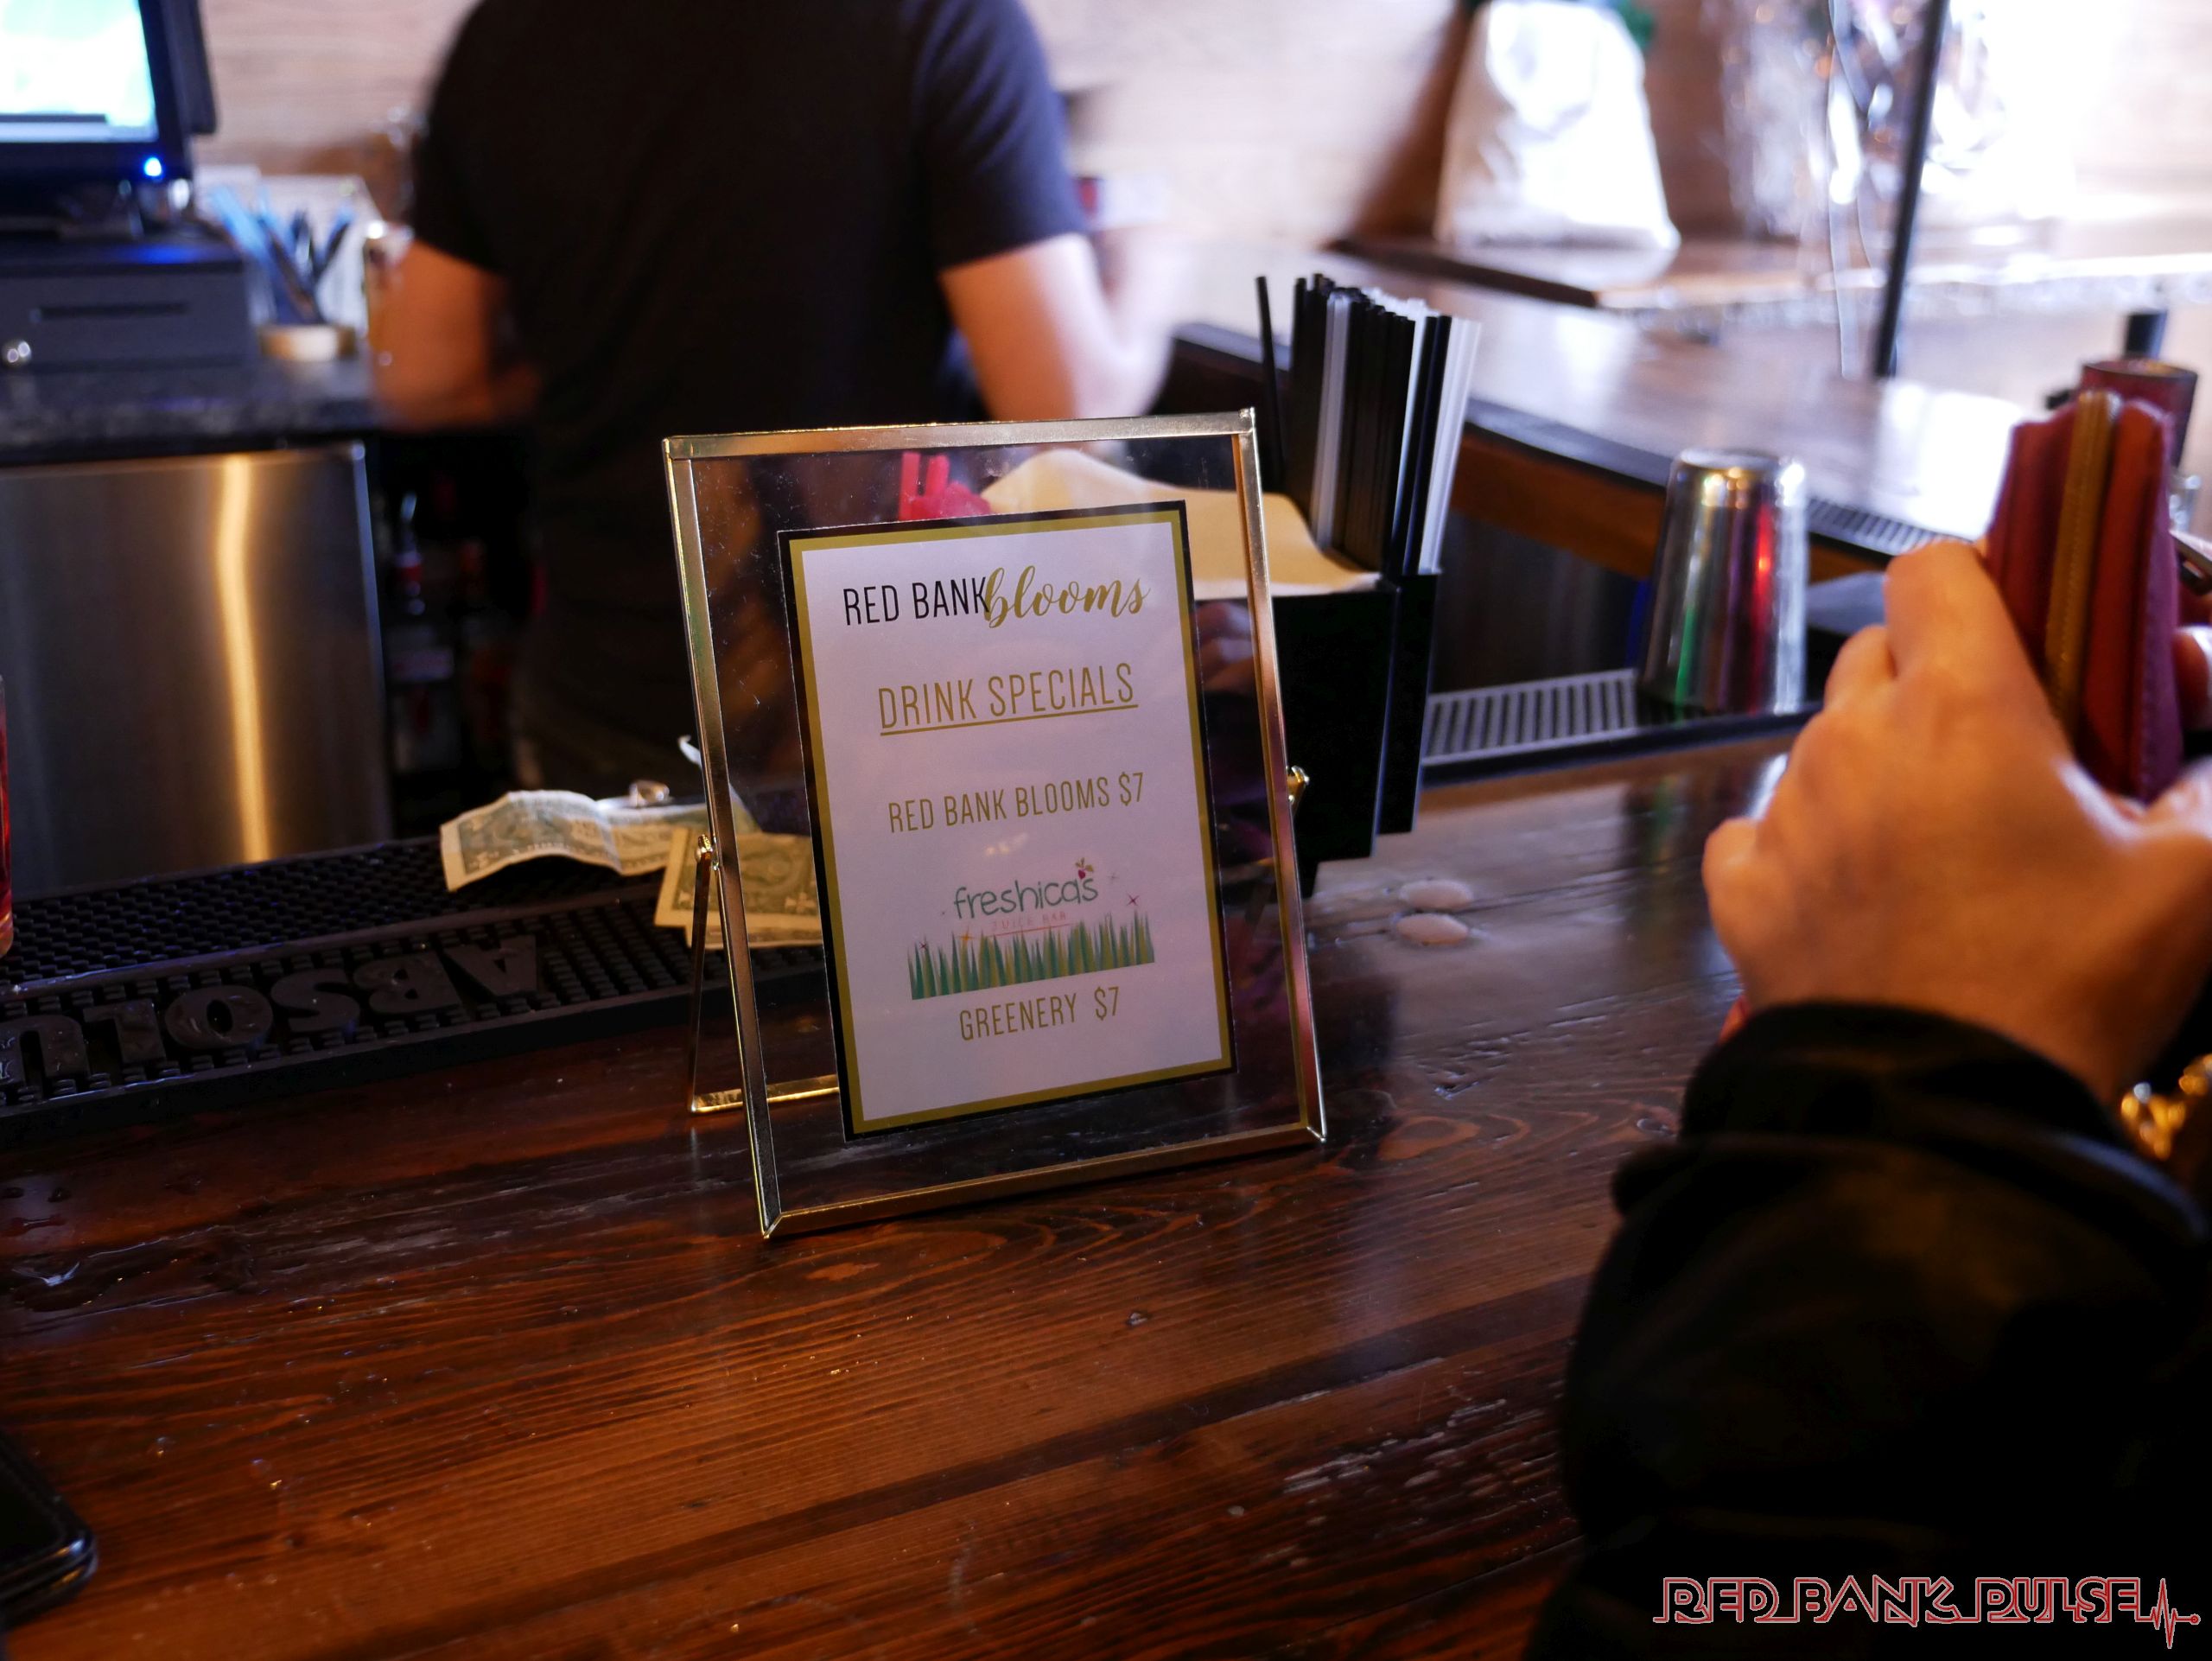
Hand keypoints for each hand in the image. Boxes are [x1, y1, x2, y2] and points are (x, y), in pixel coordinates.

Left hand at [1705, 541, 2211, 1100]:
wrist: (1940, 1103)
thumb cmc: (2066, 983)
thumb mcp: (2192, 877)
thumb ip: (2210, 782)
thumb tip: (2206, 745)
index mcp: (1957, 703)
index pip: (1934, 567)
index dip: (1977, 579)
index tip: (2018, 621)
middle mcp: (1851, 739)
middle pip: (1877, 652)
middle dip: (1933, 676)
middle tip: (2002, 747)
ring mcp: (1785, 812)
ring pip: (1822, 742)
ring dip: (1875, 765)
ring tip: (1941, 838)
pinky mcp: (1740, 888)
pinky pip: (1761, 831)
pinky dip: (1805, 845)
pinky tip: (1859, 888)